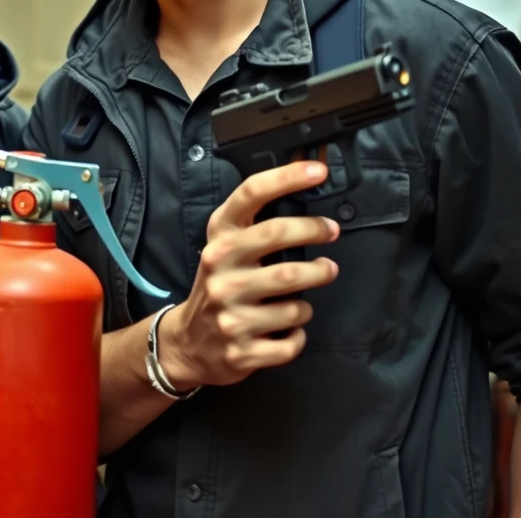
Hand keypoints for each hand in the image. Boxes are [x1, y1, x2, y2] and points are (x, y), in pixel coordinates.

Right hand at [158, 161, 339, 389]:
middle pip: (278, 237)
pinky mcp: (241, 350)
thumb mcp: (226, 249)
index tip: (318, 170)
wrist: (189, 343)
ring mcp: (229, 311)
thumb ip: (255, 227)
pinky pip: (292, 340)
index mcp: (218, 238)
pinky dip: (298, 335)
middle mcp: (219, 268)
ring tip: (305, 293)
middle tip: (331, 233)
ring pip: (295, 301)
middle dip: (314, 231)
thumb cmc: (220, 286)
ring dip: (308, 300)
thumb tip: (305, 197)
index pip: (250, 195)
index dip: (287, 178)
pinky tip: (288, 328)